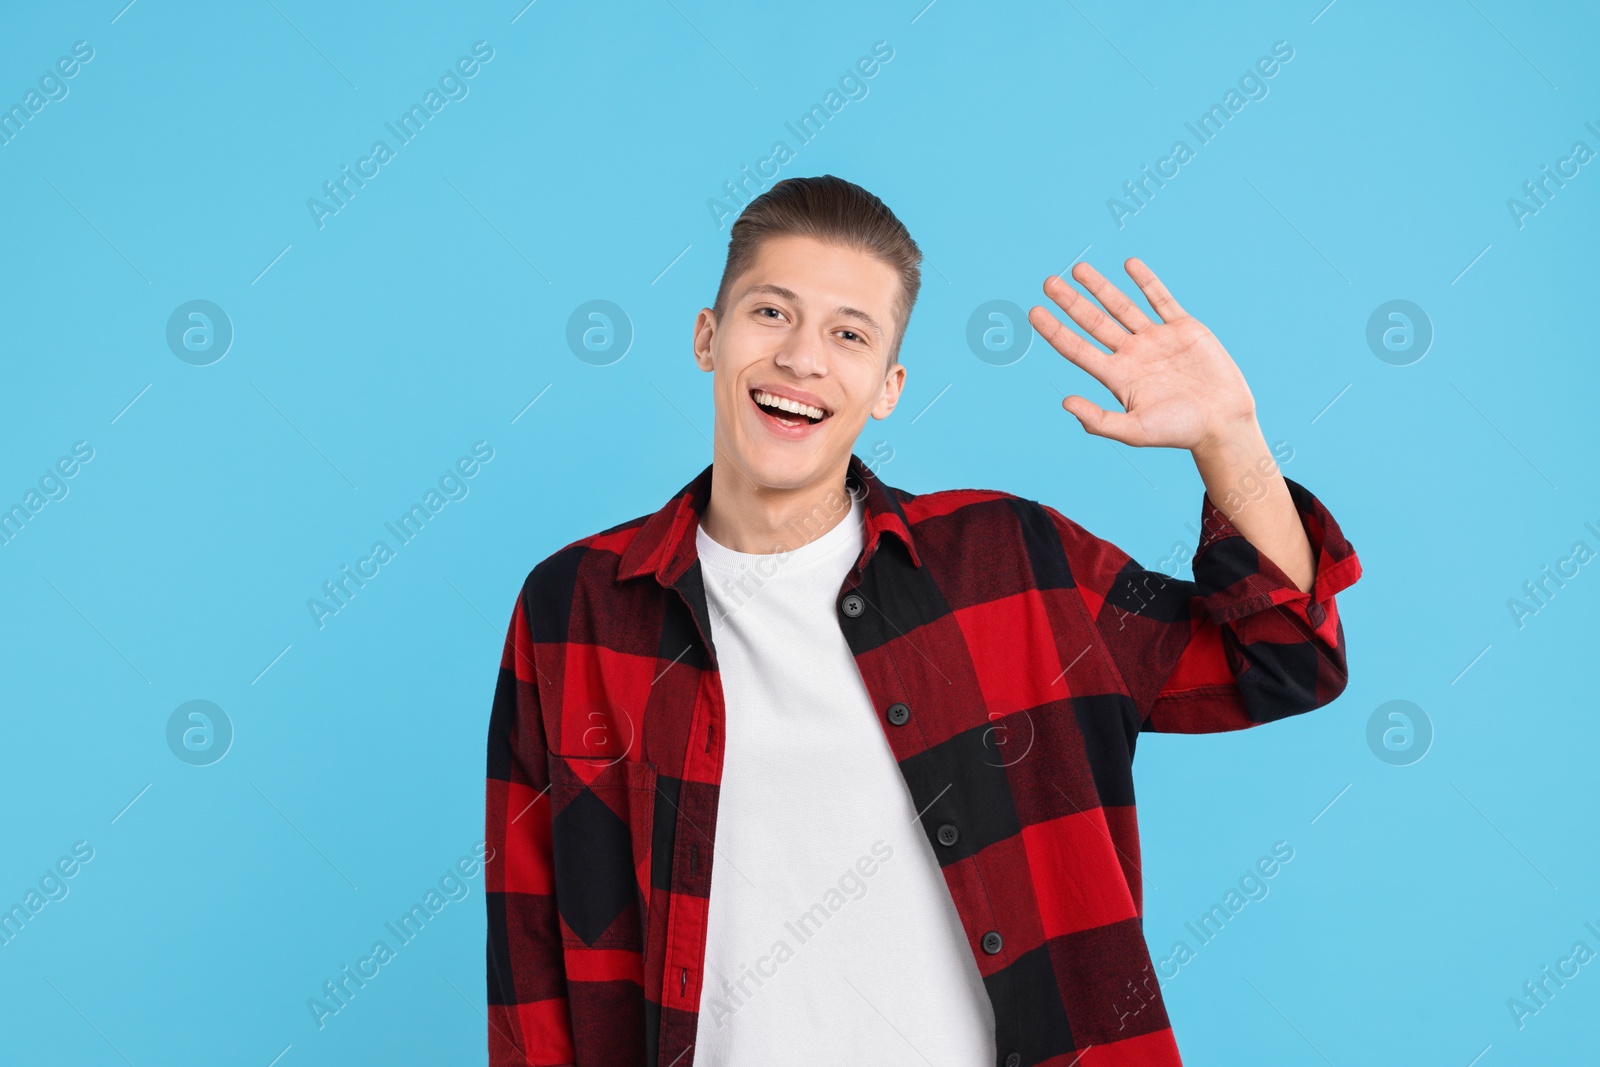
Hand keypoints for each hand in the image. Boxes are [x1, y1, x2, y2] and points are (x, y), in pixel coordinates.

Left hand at [1030, 259, 1257, 452]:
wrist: (1223, 423)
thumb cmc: (1179, 432)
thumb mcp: (1134, 431)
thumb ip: (1099, 420)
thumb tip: (1065, 402)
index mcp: (1116, 377)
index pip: (1077, 348)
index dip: (1055, 330)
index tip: (1034, 312)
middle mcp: (1132, 355)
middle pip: (1093, 322)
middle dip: (1071, 302)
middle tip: (1049, 282)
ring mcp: (1156, 339)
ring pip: (1122, 307)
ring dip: (1100, 288)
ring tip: (1078, 269)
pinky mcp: (1183, 328)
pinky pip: (1161, 299)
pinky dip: (1146, 281)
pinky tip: (1129, 264)